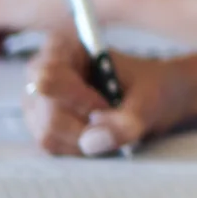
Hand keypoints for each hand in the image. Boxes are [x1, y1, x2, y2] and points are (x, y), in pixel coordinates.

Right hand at [24, 37, 196, 154]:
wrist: (158, 97)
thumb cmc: (154, 88)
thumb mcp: (151, 101)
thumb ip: (128, 120)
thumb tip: (92, 143)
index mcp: (64, 49)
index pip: (47, 78)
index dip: (77, 100)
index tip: (105, 105)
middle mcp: (41, 72)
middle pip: (46, 112)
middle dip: (84, 126)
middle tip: (114, 119)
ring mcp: (37, 101)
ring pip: (48, 134)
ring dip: (84, 140)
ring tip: (109, 125)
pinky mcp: (42, 124)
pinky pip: (53, 147)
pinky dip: (80, 148)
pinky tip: (99, 135)